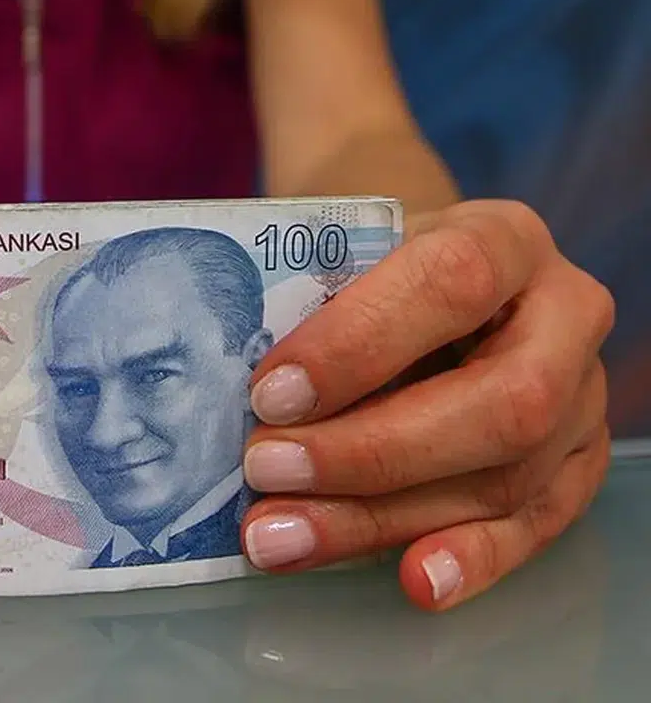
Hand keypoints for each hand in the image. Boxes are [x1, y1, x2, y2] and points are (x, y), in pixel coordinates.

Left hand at [238, 199, 614, 610]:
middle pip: (502, 400)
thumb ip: (307, 307)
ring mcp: (582, 397)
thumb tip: (238, 401)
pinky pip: (534, 526)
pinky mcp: (575, 466)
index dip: (357, 344)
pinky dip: (469, 559)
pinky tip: (412, 581)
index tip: (269, 393)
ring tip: (279, 536)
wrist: (424, 283)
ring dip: (381, 517)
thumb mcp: (343, 257)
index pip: (450, 282)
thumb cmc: (369, 270)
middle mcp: (565, 315)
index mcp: (503, 239)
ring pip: (505, 476)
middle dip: (370, 449)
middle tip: (264, 469)